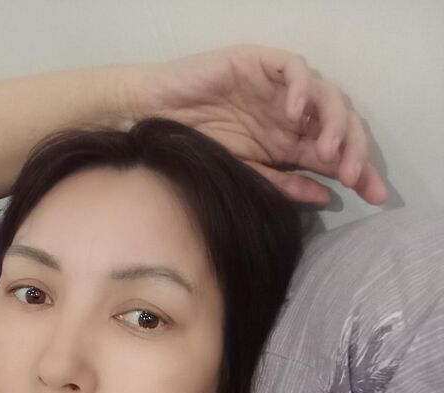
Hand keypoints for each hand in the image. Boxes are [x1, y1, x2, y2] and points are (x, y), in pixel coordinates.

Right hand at [116, 44, 387, 206]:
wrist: (150, 117)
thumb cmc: (193, 146)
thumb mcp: (243, 173)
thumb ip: (282, 183)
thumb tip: (326, 195)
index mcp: (290, 143)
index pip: (336, 155)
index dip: (360, 172)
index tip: (374, 197)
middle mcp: (291, 114)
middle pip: (341, 124)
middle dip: (356, 150)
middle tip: (355, 177)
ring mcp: (278, 88)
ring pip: (327, 95)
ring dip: (335, 122)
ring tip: (329, 151)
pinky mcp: (260, 63)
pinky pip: (293, 68)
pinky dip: (301, 89)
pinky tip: (297, 115)